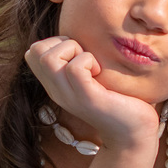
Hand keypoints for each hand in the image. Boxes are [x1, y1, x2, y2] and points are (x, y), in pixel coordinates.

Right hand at [25, 37, 160, 150]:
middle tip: (85, 56)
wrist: (134, 133)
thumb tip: (80, 34)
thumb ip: (80, 60)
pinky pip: (75, 68)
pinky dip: (89, 60)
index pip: (32, 51)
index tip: (78, 53)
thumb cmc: (119, 99)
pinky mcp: (88, 99)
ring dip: (74, 50)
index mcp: (56, 84)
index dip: (54, 42)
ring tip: (93, 65)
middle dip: (61, 42)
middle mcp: (57, 90)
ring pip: (48, 58)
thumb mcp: (92, 77)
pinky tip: (101, 72)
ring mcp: (70, 96)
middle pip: (35, 50)